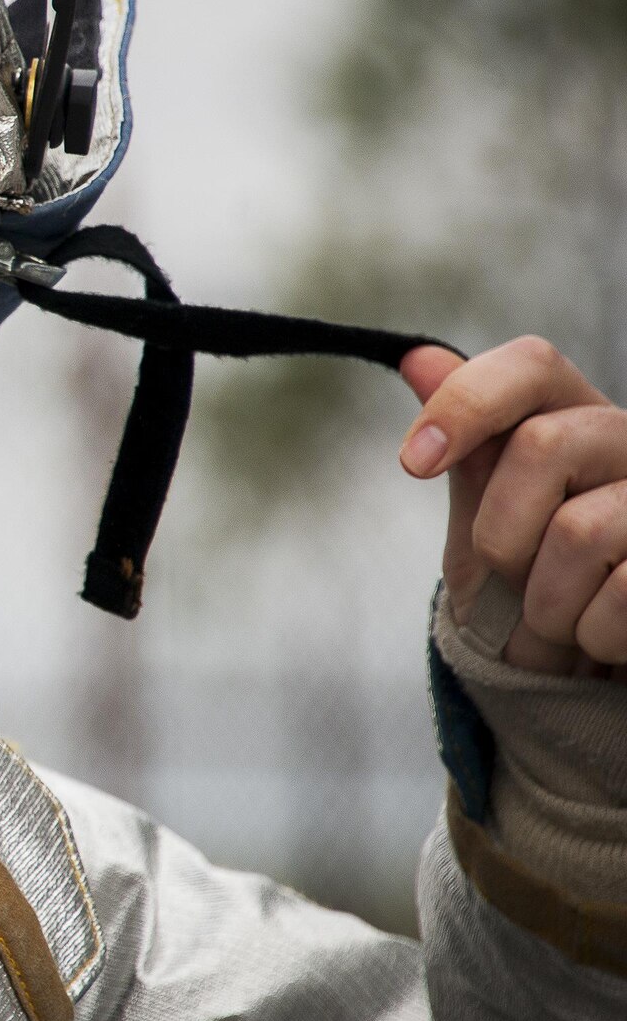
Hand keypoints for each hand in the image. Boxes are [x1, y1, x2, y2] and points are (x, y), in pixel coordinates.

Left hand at [400, 337, 626, 676]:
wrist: (573, 662)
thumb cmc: (528, 577)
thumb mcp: (483, 510)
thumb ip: (464, 442)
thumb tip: (419, 358)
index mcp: (575, 416)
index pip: (530, 365)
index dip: (466, 402)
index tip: (414, 462)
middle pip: (542, 443)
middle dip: (500, 532)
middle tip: (512, 574)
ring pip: (580, 529)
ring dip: (544, 599)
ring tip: (556, 612)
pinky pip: (621, 593)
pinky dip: (588, 631)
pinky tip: (596, 631)